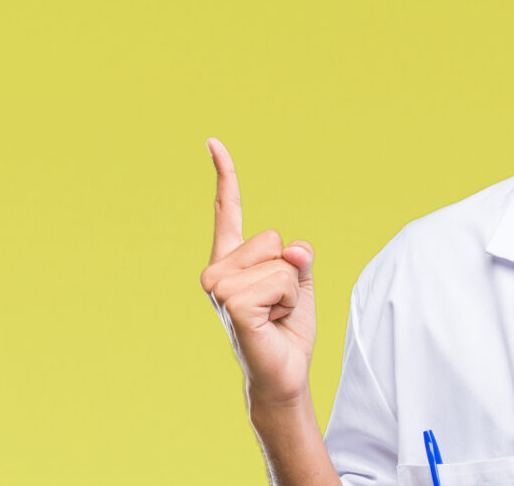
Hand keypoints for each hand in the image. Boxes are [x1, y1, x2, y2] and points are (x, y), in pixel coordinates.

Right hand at [200, 138, 316, 409]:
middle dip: (290, 271)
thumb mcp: (300, 281)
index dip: (225, 175)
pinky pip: (282, 281)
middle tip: (276, 305)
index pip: (229, 210)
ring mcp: (220, 286)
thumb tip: (293, 248)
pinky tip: (270, 323)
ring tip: (273, 315)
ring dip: (290, 291)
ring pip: (282, 262)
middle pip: (274, 239)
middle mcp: (217, 269)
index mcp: (231, 259)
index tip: (213, 142)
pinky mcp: (233, 302)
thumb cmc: (287, 328)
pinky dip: (288, 303)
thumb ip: (298, 255)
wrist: (282, 372)